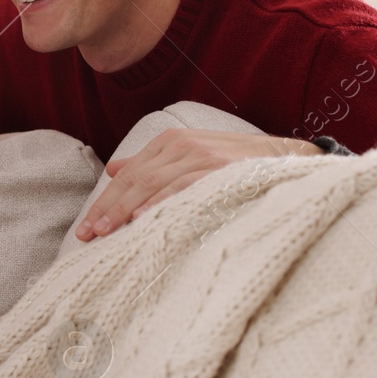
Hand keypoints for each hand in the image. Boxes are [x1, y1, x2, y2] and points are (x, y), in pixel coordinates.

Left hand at [76, 129, 318, 240]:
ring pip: (153, 184)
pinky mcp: (220, 170)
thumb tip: (113, 169)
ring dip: (126, 209)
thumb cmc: (236, 163)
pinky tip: (143, 218)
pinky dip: (161, 203)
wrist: (289, 157)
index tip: (87, 227)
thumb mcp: (191, 156)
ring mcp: (201, 156)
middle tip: (88, 235)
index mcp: (170, 142)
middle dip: (108, 208)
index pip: (128, 173)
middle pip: (134, 179)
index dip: (105, 200)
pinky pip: (183, 188)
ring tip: (107, 232)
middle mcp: (182, 145)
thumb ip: (152, 163)